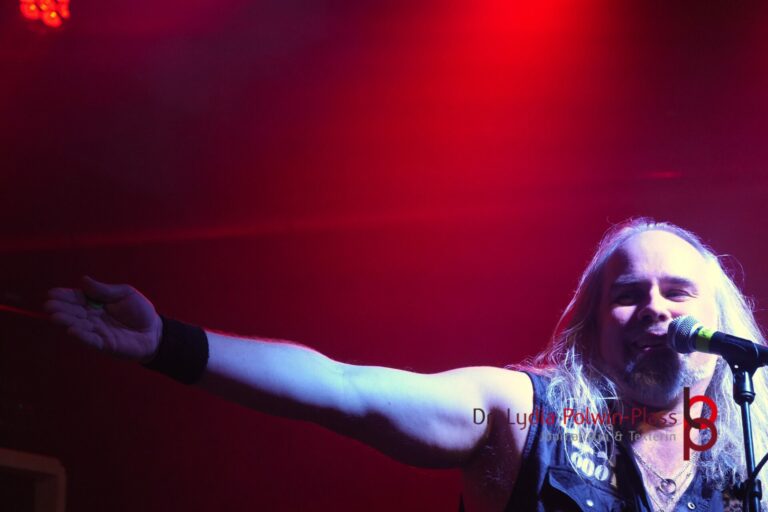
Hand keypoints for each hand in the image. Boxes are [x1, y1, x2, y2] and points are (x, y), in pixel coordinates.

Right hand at [44, 276, 161, 361]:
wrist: (155, 331)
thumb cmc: (139, 310)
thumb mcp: (125, 293)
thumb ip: (104, 290)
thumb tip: (83, 280)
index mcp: (96, 303)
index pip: (78, 298)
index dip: (65, 296)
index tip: (52, 293)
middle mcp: (93, 318)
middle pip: (75, 312)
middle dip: (61, 309)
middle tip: (48, 305)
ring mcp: (98, 332)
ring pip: (80, 326)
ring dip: (67, 322)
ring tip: (55, 317)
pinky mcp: (105, 345)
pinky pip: (92, 340)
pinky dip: (82, 336)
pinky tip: (71, 331)